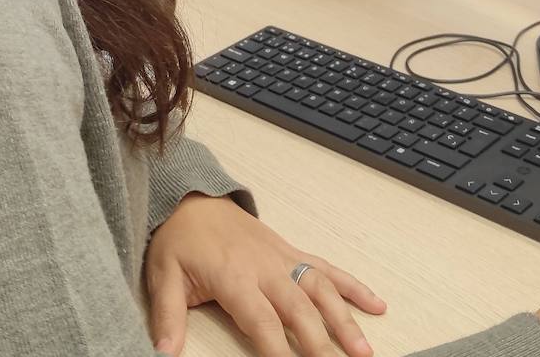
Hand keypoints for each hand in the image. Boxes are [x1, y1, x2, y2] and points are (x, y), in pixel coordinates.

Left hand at [144, 192, 386, 356]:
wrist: (191, 197)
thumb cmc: (178, 240)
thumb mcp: (164, 277)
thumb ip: (168, 318)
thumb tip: (163, 353)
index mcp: (234, 277)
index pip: (262, 322)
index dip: (278, 351)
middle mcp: (265, 268)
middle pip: (299, 309)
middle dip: (321, 342)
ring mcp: (283, 258)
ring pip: (321, 289)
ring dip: (345, 319)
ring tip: (364, 349)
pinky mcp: (291, 251)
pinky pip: (326, 268)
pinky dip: (353, 286)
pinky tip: (376, 304)